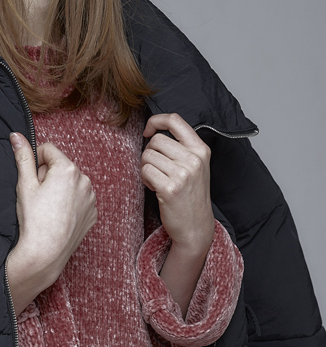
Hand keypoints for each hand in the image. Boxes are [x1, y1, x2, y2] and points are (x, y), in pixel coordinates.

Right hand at [5, 131, 96, 314]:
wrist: (45, 253)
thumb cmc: (34, 219)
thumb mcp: (24, 185)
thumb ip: (22, 157)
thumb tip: (16, 136)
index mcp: (68, 169)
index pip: (48, 150)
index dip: (35, 162)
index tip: (30, 179)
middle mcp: (84, 180)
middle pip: (60, 167)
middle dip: (48, 176)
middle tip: (37, 197)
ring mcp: (90, 198)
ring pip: (70, 184)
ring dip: (59, 189)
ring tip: (47, 209)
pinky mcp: (92, 213)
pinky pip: (79, 200)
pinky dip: (69, 204)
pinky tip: (57, 217)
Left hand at [141, 113, 213, 252]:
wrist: (196, 227)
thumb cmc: (191, 196)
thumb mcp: (196, 166)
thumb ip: (182, 147)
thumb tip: (154, 131)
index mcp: (201, 149)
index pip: (175, 120)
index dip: (155, 121)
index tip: (148, 131)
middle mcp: (194, 159)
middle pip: (156, 140)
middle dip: (149, 153)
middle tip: (156, 169)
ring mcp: (183, 174)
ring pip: (147, 155)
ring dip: (146, 167)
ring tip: (157, 180)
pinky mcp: (170, 188)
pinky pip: (145, 171)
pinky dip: (145, 179)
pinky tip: (154, 188)